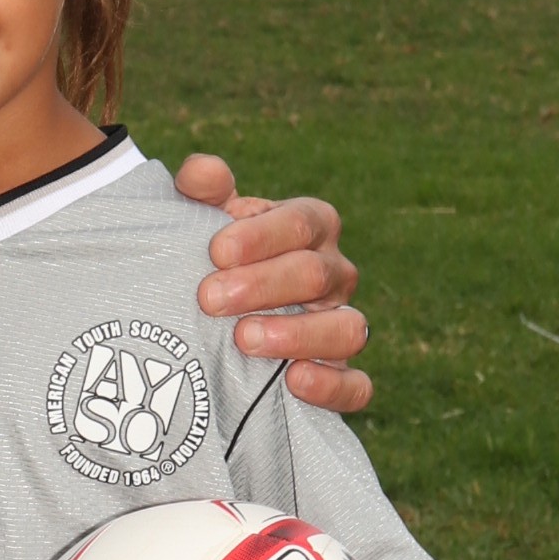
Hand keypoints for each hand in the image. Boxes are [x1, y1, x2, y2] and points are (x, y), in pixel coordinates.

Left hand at [175, 152, 369, 414]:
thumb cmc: (213, 261)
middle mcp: (334, 275)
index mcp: (310, 228)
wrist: (211, 318)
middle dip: (262, 286)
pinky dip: (333, 385)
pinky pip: (356, 386)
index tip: (216, 251)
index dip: (263, 235)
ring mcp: (341, 326)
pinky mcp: (339, 377)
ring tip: (244, 339)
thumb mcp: (203, 220)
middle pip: (316, 274)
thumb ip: (202, 191)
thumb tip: (203, 173)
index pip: (304, 222)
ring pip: (347, 329)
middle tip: (209, 299)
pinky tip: (294, 380)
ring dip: (297, 335)